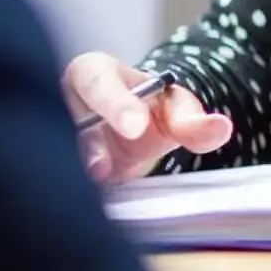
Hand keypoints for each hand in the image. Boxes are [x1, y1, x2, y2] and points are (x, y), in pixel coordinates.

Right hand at [63, 52, 232, 185]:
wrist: (130, 132)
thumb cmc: (148, 110)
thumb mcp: (174, 110)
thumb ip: (193, 121)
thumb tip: (222, 127)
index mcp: (93, 72)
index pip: (96, 80)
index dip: (115, 104)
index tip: (137, 128)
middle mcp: (62, 100)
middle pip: (63, 116)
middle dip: (86, 143)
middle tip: (102, 169)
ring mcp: (49, 130)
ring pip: (52, 146)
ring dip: (73, 166)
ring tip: (95, 181)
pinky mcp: (48, 160)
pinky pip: (52, 170)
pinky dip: (65, 184)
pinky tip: (78, 197)